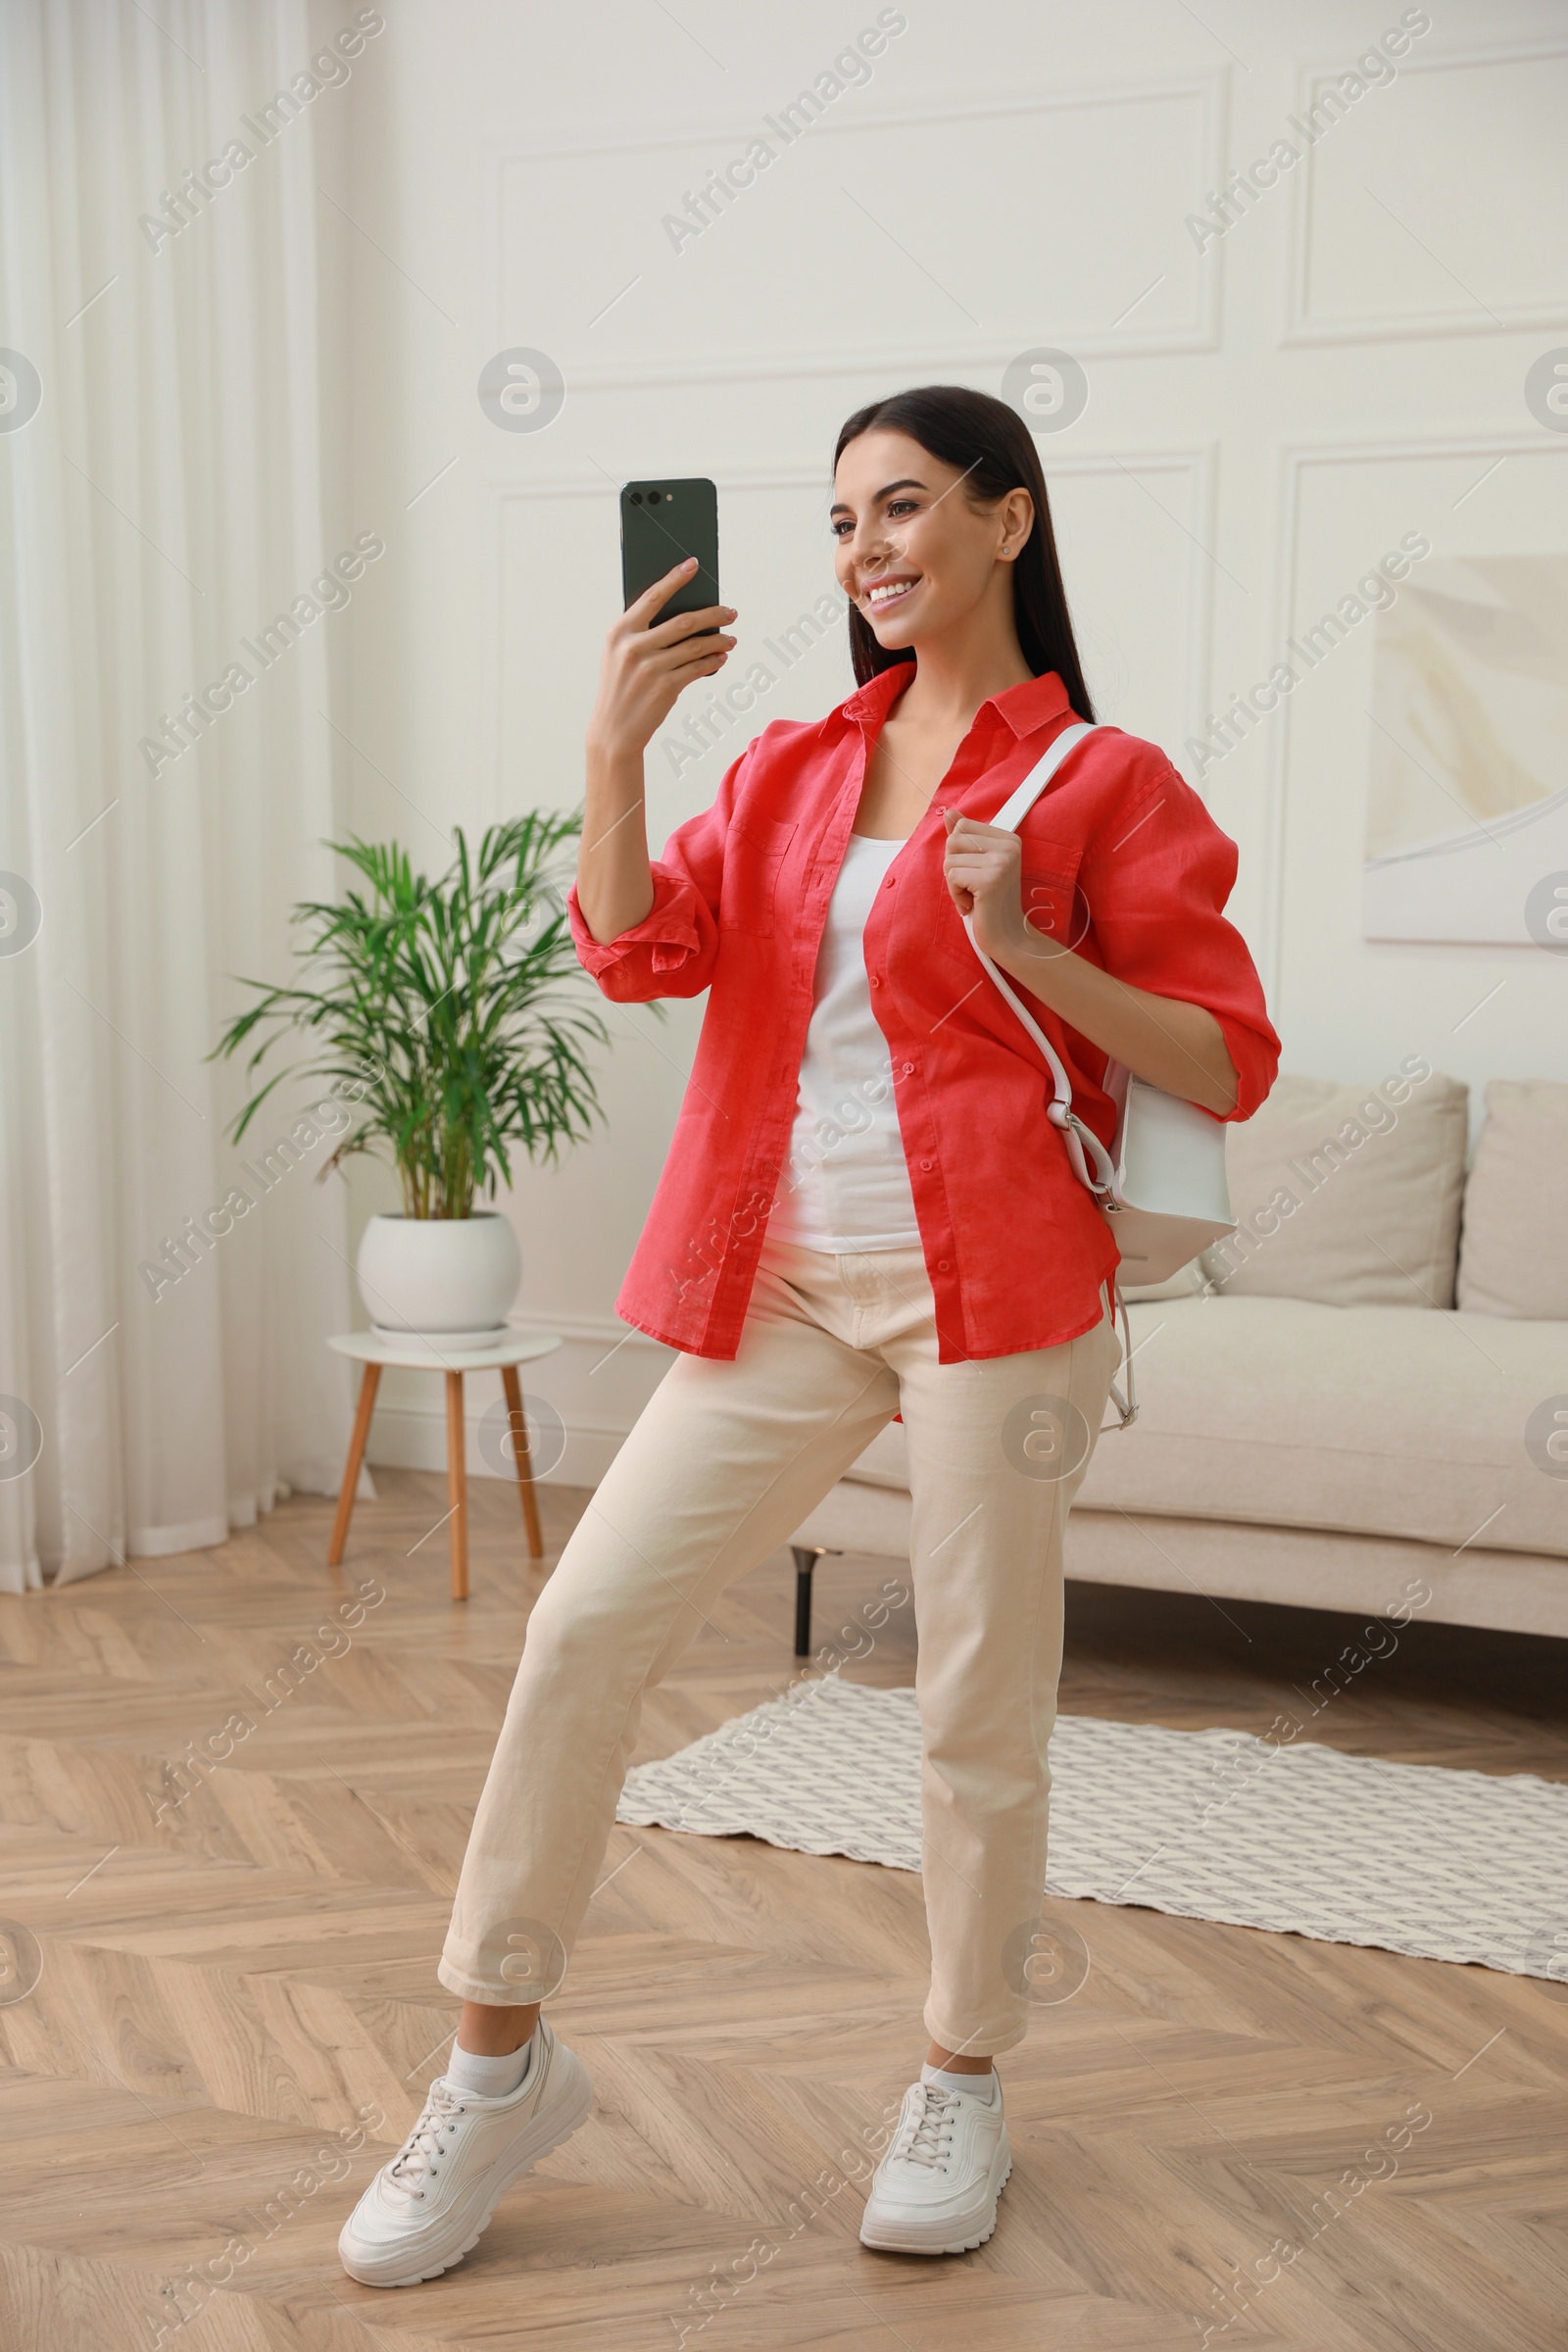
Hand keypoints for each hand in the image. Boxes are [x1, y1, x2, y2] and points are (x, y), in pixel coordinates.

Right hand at [586, 559, 736, 756]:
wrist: (613, 730)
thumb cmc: (620, 688)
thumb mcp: (618, 655)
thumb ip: (641, 633)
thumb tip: (683, 616)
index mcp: (620, 632)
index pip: (652, 596)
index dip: (675, 578)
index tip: (693, 564)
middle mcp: (634, 647)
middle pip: (683, 621)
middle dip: (713, 613)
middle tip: (730, 611)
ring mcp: (651, 667)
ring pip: (695, 645)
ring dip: (718, 640)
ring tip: (730, 638)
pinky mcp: (666, 687)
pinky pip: (697, 667)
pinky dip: (713, 661)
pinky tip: (721, 657)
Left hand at [942, 809, 1054, 963]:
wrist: (1008, 936)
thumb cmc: (991, 903)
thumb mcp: (977, 865)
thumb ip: (965, 837)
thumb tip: (950, 812)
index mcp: (1008, 839)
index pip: (962, 826)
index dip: (959, 853)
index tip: (974, 873)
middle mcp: (1009, 846)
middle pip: (953, 840)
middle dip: (954, 867)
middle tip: (972, 886)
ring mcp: (1001, 862)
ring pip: (949, 859)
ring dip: (954, 884)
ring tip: (973, 896)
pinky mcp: (990, 880)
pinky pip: (951, 876)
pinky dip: (955, 895)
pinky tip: (972, 905)